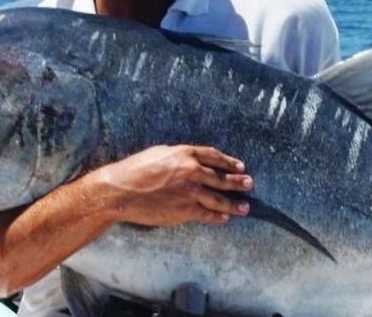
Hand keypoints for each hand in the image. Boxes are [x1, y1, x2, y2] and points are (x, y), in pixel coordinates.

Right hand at [92, 144, 253, 225]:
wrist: (121, 191)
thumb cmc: (135, 169)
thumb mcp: (159, 153)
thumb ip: (179, 156)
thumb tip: (191, 161)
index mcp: (185, 154)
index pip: (214, 156)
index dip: (229, 162)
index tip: (239, 166)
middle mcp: (192, 172)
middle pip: (221, 178)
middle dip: (238, 182)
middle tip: (249, 184)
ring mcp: (191, 192)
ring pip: (219, 199)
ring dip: (234, 204)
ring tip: (245, 207)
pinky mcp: (185, 211)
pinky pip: (207, 215)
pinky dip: (218, 217)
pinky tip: (225, 218)